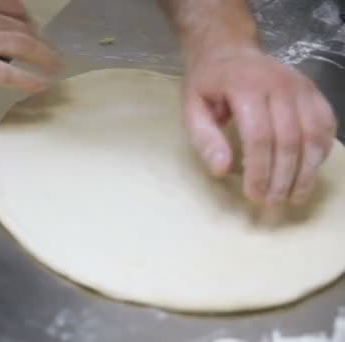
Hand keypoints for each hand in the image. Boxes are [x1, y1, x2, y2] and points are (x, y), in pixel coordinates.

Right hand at [0, 0, 59, 91]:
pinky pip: (9, 73)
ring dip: (44, 56)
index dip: (25, 18)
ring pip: (23, 44)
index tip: (32, 26)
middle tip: (51, 51)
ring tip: (55, 66)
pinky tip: (42, 84)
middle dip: (40, 38)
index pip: (10, 5)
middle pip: (22, 25)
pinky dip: (29, 78)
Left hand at [183, 48, 336, 206]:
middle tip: (272, 203)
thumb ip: (205, 139)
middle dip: (283, 178)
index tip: (253, 195)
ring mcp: (301, 86)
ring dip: (306, 171)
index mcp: (246, 87)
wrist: (228, 50)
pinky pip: (326, 124)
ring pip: (313, 135)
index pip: (259, 136)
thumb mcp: (192, 109)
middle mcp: (280, 84)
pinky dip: (321, 152)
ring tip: (294, 197)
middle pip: (289, 139)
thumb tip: (222, 170)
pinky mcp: (312, 91)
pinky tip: (308, 172)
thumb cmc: (207, 84)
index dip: (259, 170)